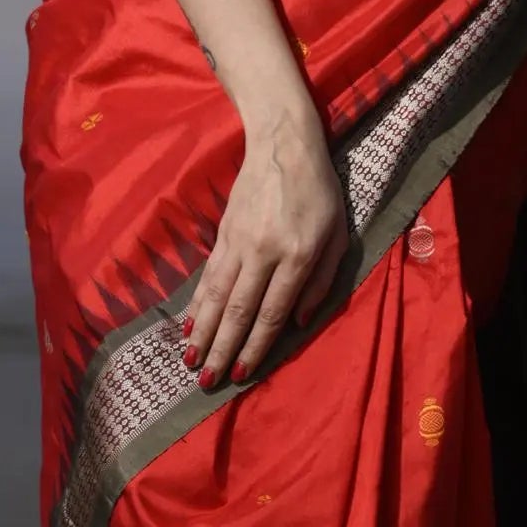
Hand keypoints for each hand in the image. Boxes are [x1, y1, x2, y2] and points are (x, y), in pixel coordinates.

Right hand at [182, 104, 347, 389]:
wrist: (283, 145)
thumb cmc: (320, 193)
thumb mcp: (338, 235)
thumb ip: (320, 281)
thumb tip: (298, 323)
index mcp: (296, 255)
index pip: (272, 311)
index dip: (256, 346)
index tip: (243, 373)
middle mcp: (262, 252)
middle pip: (239, 310)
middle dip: (222, 349)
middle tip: (206, 381)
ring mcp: (238, 243)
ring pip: (216, 296)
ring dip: (202, 332)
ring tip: (190, 361)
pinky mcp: (223, 234)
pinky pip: (208, 276)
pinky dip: (196, 303)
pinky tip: (187, 324)